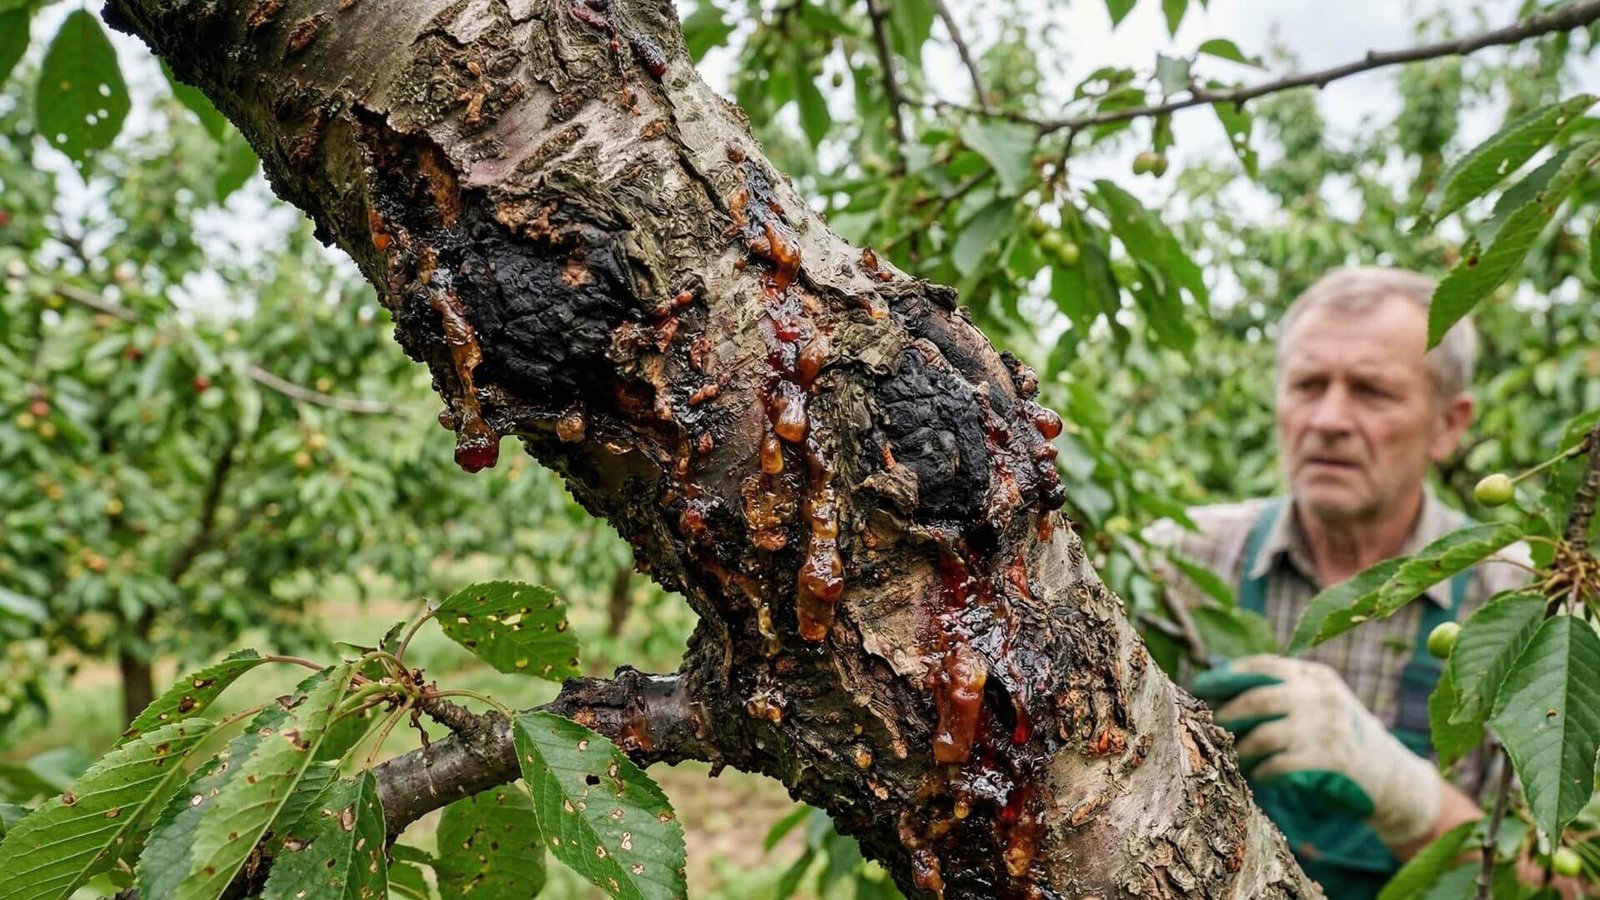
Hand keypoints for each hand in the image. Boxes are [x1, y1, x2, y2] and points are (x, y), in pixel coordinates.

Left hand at [1191, 654, 1442, 847]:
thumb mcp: (1319, 701)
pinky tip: (1257, 775)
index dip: (1228, 675)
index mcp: (1316, 675)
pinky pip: (1280, 764)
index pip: (1264, 665)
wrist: (1388, 774)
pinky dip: (1262, 771)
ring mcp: (1328, 727)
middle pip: (1259, 698)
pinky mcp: (1330, 760)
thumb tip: (1220, 685)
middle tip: (1210, 724)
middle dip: (1228, 712)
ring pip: (1265, 735)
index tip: (1201, 685)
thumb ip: (1283, 689)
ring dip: (1242, 748)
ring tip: (1233, 756)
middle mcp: (1323, 696)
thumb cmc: (1338, 735)